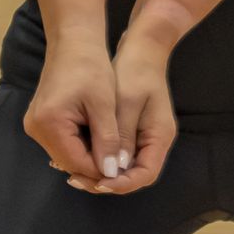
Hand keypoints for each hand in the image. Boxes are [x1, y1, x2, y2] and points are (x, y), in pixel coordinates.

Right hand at [24, 34, 121, 187]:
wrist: (74, 41)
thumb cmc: (91, 66)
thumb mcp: (104, 104)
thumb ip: (107, 140)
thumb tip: (111, 172)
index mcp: (49, 123)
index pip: (76, 162)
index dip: (101, 170)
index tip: (125, 170)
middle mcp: (35, 129)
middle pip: (69, 161)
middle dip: (95, 163)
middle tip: (121, 162)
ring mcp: (35, 125)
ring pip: (66, 153)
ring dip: (89, 154)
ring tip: (113, 149)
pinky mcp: (41, 121)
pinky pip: (63, 142)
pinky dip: (81, 143)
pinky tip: (99, 137)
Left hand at [83, 31, 177, 196]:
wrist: (142, 49)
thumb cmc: (136, 71)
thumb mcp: (126, 102)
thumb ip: (120, 136)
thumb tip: (111, 169)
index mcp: (160, 136)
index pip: (144, 175)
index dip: (120, 184)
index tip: (96, 182)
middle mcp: (155, 142)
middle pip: (134, 176)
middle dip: (106, 181)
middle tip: (76, 179)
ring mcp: (145, 138)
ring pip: (124, 168)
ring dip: (100, 171)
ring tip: (73, 171)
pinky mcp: (133, 132)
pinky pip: (118, 154)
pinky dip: (100, 157)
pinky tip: (79, 154)